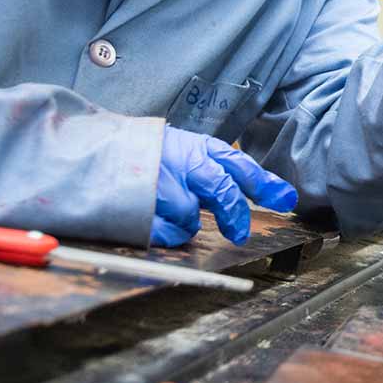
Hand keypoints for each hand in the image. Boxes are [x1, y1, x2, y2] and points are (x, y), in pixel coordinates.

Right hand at [152, 125, 297, 246]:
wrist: (96, 154)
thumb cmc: (149, 155)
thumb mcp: (186, 149)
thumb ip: (218, 168)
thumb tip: (258, 191)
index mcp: (198, 147)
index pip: (239, 164)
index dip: (265, 183)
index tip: (286, 199)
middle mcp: (183, 162)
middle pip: (223, 190)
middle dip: (235, 214)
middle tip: (239, 233)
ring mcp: (161, 184)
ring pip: (192, 217)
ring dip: (189, 223)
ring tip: (174, 213)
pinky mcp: (140, 209)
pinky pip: (167, 234)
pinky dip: (169, 235)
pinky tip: (159, 222)